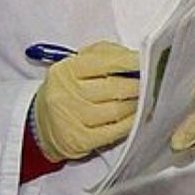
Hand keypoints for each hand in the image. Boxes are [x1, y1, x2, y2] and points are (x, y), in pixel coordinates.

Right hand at [31, 42, 140, 161]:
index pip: (104, 62)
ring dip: (138, 104)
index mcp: (66, 70)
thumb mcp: (77, 64)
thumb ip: (105, 55)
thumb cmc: (68, 89)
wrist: (42, 123)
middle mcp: (67, 94)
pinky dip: (131, 123)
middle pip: (115, 88)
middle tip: (153, 82)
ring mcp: (74, 119)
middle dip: (139, 85)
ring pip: (117, 110)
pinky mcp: (81, 140)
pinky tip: (138, 116)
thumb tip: (135, 57)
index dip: (130, 61)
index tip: (147, 61)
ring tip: (147, 99)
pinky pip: (115, 131)